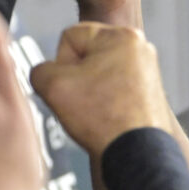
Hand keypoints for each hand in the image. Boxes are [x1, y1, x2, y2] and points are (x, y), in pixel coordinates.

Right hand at [29, 22, 170, 159]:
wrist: (137, 153)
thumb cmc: (105, 120)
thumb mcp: (53, 87)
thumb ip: (39, 70)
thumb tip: (45, 73)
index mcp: (121, 36)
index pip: (70, 36)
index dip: (61, 63)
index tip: (72, 86)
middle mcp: (140, 47)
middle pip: (85, 54)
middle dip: (76, 77)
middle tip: (83, 101)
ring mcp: (148, 69)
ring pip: (98, 72)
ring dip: (89, 90)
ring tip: (96, 112)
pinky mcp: (149, 90)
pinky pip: (113, 88)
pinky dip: (106, 101)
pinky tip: (106, 117)